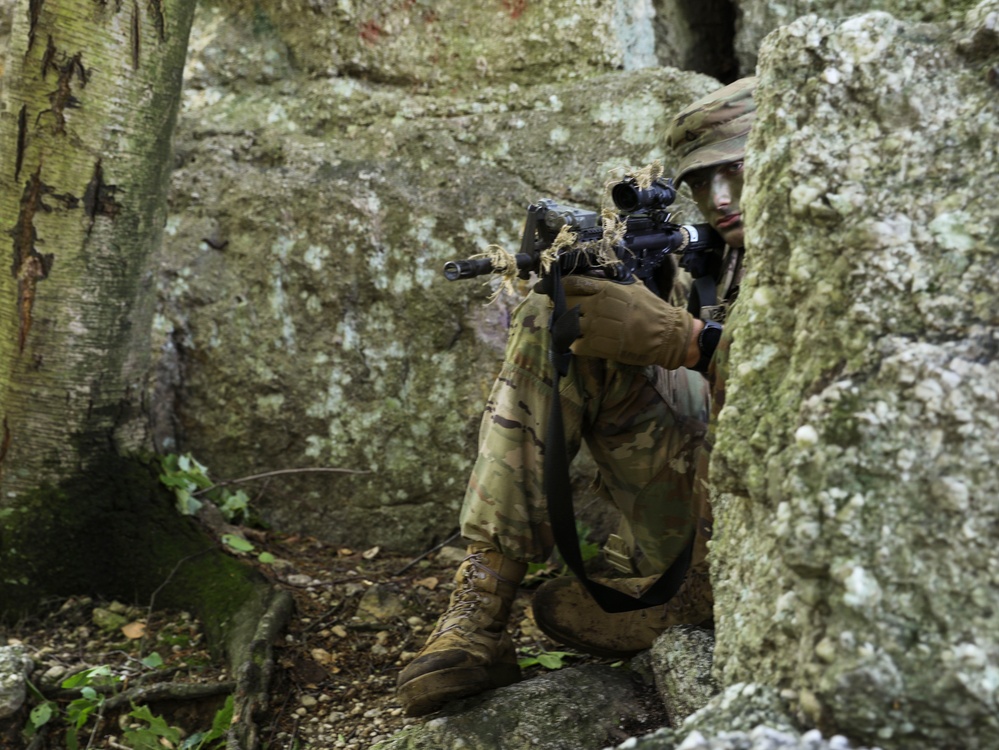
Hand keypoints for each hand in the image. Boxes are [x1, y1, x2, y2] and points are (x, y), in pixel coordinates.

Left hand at [562, 276, 694, 369]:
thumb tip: (606, 270)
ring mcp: (595, 327)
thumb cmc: (652, 309)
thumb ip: (616, 280)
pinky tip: (577, 343)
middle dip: (560, 306)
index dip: (559, 285)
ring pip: (567, 325)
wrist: (665, 335)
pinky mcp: (597, 346)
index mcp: (605, 289)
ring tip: (566, 328)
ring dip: (565, 327)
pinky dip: (574, 345)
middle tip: (560, 310)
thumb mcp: (634, 286)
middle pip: (566, 303)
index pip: (572, 283)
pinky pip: (575, 345)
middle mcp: (597, 306)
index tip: (550, 287)